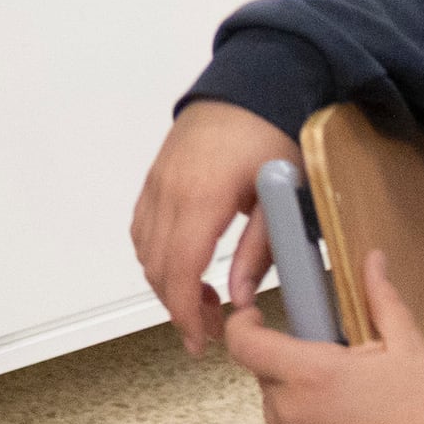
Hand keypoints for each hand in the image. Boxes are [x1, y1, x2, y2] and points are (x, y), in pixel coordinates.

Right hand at [132, 100, 295, 353]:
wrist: (255, 81)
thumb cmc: (276, 135)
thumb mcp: (281, 198)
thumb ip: (260, 251)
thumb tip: (240, 298)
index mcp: (201, 197)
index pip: (178, 270)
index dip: (184, 313)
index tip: (200, 342)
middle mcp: (168, 190)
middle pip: (155, 265)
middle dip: (177, 305)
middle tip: (210, 328)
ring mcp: (157, 180)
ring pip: (143, 248)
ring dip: (165, 281)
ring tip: (201, 298)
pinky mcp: (156, 174)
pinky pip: (142, 225)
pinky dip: (156, 254)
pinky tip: (184, 263)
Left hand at [225, 251, 423, 423]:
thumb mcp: (409, 350)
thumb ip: (381, 301)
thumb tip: (372, 262)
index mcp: (309, 373)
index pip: (243, 342)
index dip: (243, 325)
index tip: (254, 319)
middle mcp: (290, 412)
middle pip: (268, 376)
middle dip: (293, 368)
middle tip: (337, 374)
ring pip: (278, 413)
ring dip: (300, 405)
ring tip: (349, 412)